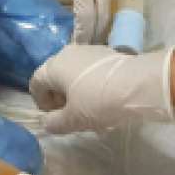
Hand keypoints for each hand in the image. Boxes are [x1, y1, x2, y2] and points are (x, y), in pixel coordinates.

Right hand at [29, 44, 174, 135]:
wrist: (138, 85)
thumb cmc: (98, 102)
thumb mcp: (73, 120)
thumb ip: (54, 123)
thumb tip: (46, 123)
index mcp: (54, 66)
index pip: (36, 82)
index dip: (40, 101)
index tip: (53, 116)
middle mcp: (68, 53)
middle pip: (55, 75)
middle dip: (59, 96)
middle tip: (70, 114)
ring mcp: (88, 50)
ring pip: (73, 72)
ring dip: (75, 91)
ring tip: (89, 109)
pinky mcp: (107, 53)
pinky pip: (90, 70)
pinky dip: (90, 84)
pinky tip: (104, 99)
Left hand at [39, 0, 141, 41]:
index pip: (85, 17)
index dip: (80, 36)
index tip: (71, 49)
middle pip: (102, 18)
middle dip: (93, 36)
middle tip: (81, 49)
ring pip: (112, 7)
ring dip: (102, 22)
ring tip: (91, 35)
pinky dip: (109, 4)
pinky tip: (100, 8)